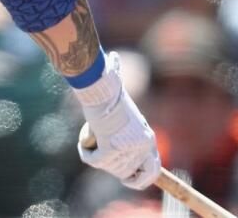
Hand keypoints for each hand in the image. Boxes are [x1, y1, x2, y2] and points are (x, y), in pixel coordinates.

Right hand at [75, 52, 160, 189]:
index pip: (153, 170)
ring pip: (108, 168)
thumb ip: (124, 106)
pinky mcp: (109, 151)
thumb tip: (113, 58)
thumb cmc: (109, 90)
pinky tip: (83, 140)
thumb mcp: (123, 105)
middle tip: (102, 156)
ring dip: (96, 156)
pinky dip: (85, 152)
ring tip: (91, 136)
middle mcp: (141, 147)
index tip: (128, 180)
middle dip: (113, 169)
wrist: (99, 87)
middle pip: (127, 174)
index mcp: (148, 138)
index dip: (140, 179)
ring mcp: (127, 151)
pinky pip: (93, 160)